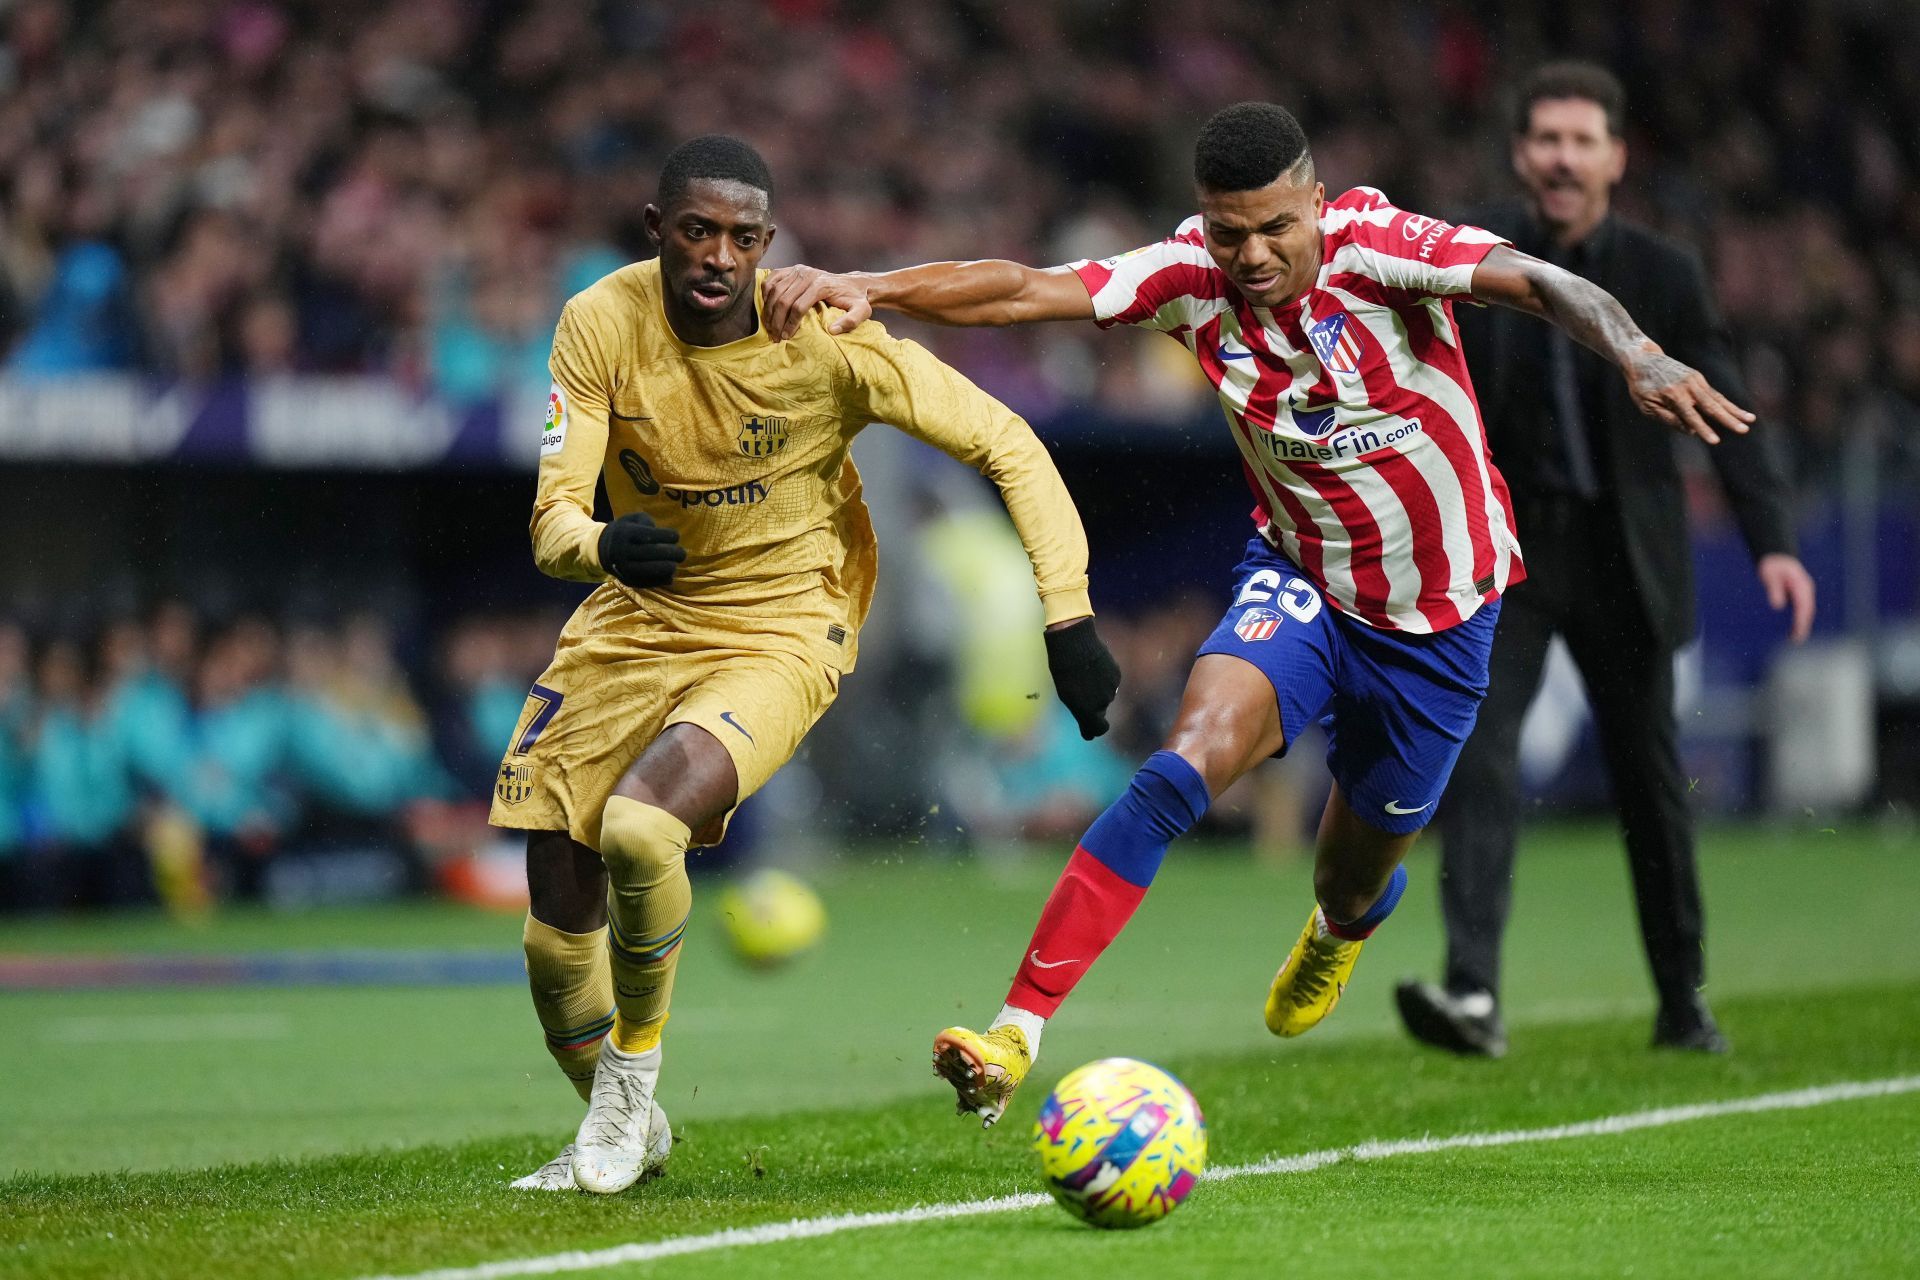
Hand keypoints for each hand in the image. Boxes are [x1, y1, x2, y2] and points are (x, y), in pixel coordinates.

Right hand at [597, 512, 685, 588]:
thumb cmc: (626, 531)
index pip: (648, 534)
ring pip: (647, 570)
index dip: (666, 536)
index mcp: (624, 533)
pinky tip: (670, 576)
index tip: (676, 536)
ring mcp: (623, 567)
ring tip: (674, 565)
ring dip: (666, 569)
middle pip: (650, 553)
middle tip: (682, 554)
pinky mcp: (626, 580)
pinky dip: (660, 580)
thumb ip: (648, 522)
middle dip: (671, 553)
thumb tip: (664, 537)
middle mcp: (622, 550)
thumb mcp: (633, 519)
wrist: (603, 549)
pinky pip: (645, 582)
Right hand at [762, 266, 873, 340]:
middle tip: (775, 336)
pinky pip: (771, 279)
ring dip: (769, 310)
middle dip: (776, 320)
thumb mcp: (861, 311)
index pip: (798, 307)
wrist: (852, 284)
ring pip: (774, 290)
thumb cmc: (855, 300)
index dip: (790, 324)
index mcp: (820, 285)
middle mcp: (807, 274)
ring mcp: (798, 270)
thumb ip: (851, 321)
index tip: (786, 337)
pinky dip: (765, 294)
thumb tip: (832, 330)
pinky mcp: (792, 269)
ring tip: (769, 327)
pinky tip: (767, 308)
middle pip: (783, 299)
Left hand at [1043, 618, 1120, 739]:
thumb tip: (1088, 722)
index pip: (1098, 729)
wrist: (1075, 643)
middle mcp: (1103, 702)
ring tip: (1084, 674)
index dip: (1093, 729)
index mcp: (1088, 710)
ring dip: (1098, 689)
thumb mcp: (1066, 694)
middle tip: (1079, 689)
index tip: (1088, 728)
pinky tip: (1093, 666)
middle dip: (1092, 703)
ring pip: (1106, 694)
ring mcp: (1112, 688)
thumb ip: (1080, 709)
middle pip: (1100, 709)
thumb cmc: (1063, 670)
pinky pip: (1111, 682)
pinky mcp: (1117, 674)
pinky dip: (1103, 678)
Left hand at [1625, 345, 1754, 444]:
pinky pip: (1715, 394)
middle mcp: (1688, 386)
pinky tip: (1740, 412)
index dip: (1703, 430)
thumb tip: (1690, 431)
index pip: (1691, 417)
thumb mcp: (1646, 406)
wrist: (1643, 360)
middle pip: (1711, 406)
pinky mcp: (1698, 378)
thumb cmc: (1641, 387)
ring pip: (1718, 399)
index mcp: (1673, 395)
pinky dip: (1728, 404)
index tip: (1715, 441)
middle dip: (1729, 420)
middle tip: (1744, 430)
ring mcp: (1695, 380)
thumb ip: (1667, 418)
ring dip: (1735, 411)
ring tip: (1751, 420)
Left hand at [1756, 553, 1815, 642]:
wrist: (1776, 557)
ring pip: (1806, 610)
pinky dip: (1799, 618)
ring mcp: (1804, 592)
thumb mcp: (1770, 576)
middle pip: (1808, 610)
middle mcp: (1806, 590)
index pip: (1804, 607)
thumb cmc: (1772, 566)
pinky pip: (1801, 608)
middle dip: (1804, 625)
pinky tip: (1792, 627)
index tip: (1798, 632)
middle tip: (1797, 640)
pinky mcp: (1799, 594)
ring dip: (1802, 623)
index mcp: (1801, 586)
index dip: (1801, 621)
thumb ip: (1774, 589)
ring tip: (1795, 638)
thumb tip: (1777, 606)